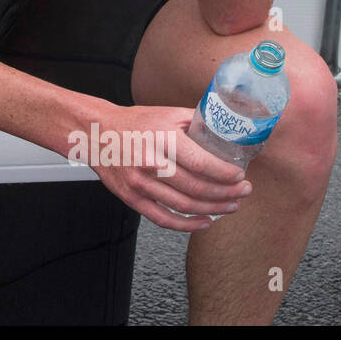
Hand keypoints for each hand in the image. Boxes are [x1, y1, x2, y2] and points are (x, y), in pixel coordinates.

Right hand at [84, 104, 251, 231]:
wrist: (97, 133)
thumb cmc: (134, 123)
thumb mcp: (167, 114)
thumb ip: (196, 122)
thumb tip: (227, 128)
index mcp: (162, 138)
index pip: (202, 163)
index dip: (226, 175)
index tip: (241, 176)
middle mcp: (151, 162)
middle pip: (197, 188)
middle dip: (227, 193)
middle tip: (243, 191)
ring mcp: (140, 183)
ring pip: (184, 205)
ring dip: (213, 209)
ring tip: (231, 206)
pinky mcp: (132, 198)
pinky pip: (163, 219)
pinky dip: (187, 225)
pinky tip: (205, 221)